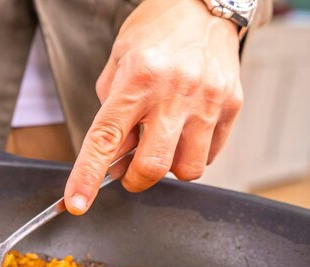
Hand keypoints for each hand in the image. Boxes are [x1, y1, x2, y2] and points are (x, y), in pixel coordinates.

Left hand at [64, 0, 242, 214]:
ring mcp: (207, 100)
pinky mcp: (232, 105)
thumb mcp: (118, 63)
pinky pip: (211, 154)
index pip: (105, 139)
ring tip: (164, 141)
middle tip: (130, 170)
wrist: (203, 5)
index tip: (77, 203)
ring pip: (187, 169)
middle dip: (135, 180)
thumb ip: (111, 111)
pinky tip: (186, 130)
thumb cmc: (155, 33)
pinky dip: (193, 153)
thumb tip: (112, 158)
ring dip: (168, 167)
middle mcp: (174, 92)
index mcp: (136, 80)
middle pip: (152, 167)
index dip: (88, 177)